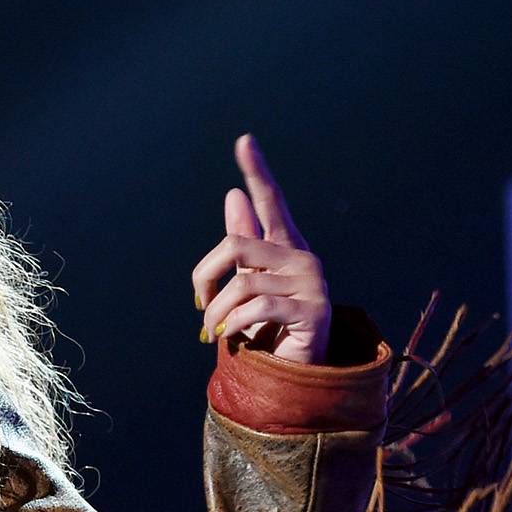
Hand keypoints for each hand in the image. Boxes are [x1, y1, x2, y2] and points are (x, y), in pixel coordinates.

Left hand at [191, 135, 330, 364]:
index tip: (243, 140)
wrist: (292, 370)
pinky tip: (231, 338)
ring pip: (242, 282)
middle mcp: (302, 257)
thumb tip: (233, 195)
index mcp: (285, 246)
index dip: (257, 172)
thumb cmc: (265, 325)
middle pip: (237, 245)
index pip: (271, 201)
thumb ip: (241, 244)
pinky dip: (234, 324)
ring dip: (216, 310)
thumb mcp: (246, 283)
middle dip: (206, 276)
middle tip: (198, 304)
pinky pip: (257, 308)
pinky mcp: (313, 311)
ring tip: (213, 329)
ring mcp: (312, 283)